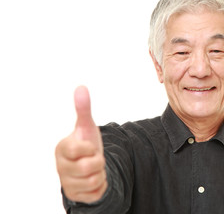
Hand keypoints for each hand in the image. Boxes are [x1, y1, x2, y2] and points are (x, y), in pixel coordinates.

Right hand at [55, 86, 107, 202]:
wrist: (88, 165)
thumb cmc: (85, 143)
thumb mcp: (87, 126)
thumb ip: (84, 109)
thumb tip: (81, 87)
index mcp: (62, 149)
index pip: (77, 149)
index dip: (89, 147)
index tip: (88, 147)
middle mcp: (61, 168)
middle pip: (90, 166)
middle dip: (98, 160)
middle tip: (93, 158)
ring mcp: (68, 184)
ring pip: (94, 180)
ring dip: (100, 173)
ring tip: (93, 168)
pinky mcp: (77, 196)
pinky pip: (97, 192)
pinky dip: (101, 185)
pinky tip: (94, 179)